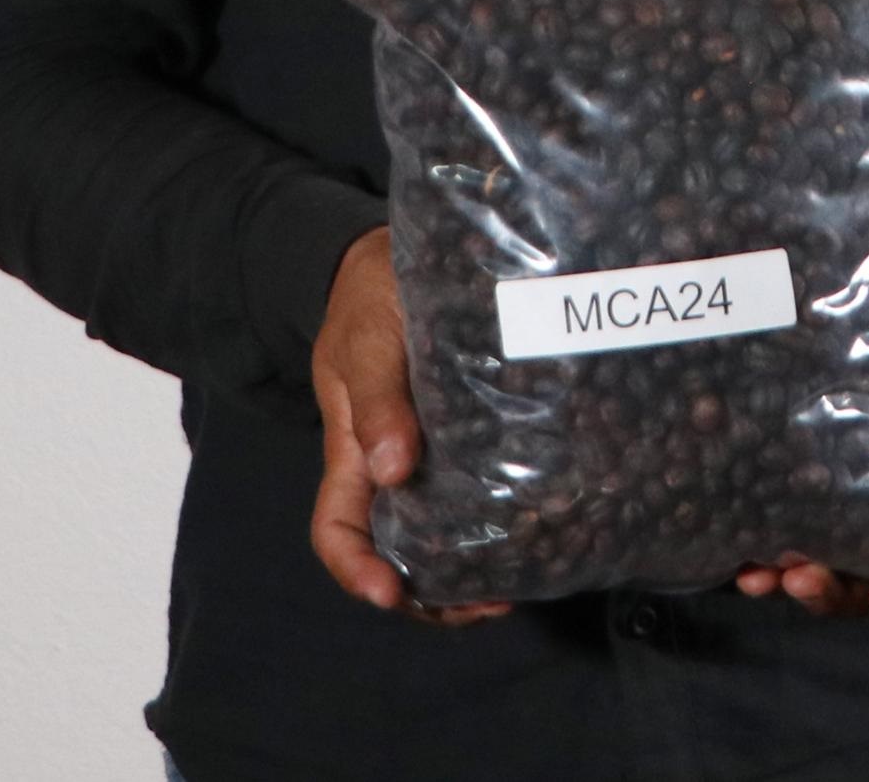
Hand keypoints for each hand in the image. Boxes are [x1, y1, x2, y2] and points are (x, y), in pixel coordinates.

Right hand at [309, 229, 509, 624]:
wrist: (393, 262)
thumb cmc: (369, 300)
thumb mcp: (365, 341)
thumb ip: (376, 398)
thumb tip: (392, 468)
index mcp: (352, 452)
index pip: (337, 531)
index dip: (356, 571)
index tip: (391, 593)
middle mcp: (389, 468)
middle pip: (395, 554)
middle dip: (431, 595)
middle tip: (486, 606)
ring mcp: (427, 458)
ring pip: (438, 537)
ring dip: (467, 574)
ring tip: (513, 590)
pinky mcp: (464, 440)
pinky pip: (472, 497)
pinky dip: (495, 528)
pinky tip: (532, 530)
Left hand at [733, 288, 868, 616]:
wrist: (856, 318)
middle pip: (866, 582)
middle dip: (836, 593)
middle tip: (803, 579)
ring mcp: (834, 510)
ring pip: (821, 572)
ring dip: (793, 584)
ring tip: (763, 577)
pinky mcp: (791, 496)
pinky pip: (779, 544)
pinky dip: (762, 565)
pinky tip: (740, 565)